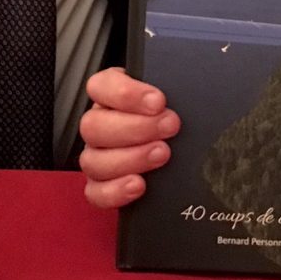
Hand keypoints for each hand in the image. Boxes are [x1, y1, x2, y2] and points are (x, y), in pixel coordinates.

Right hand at [79, 67, 179, 208]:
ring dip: (130, 158)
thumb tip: (187, 88)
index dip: (125, 94)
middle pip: (93, 126)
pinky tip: (139, 185)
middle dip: (135, 128)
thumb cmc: (174, 115)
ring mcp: (96, 157)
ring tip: (162, 154)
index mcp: (110, 96)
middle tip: (169, 126)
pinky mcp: (101, 187)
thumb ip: (172, 88)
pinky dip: (115, 190)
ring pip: (93, 161)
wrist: (183, 147)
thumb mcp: (175, 95)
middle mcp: (98, 125)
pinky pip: (95, 193)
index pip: (100, 86)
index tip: (158, 101)